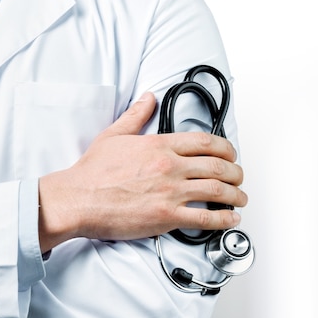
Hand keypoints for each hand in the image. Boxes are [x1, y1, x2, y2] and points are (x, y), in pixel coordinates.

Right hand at [38, 93, 247, 252]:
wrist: (77, 200)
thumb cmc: (92, 172)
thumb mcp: (114, 135)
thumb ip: (136, 115)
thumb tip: (148, 98)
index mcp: (160, 145)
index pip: (205, 141)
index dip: (226, 148)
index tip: (231, 154)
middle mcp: (170, 167)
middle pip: (217, 166)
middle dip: (235, 172)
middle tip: (239, 177)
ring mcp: (170, 192)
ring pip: (216, 191)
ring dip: (235, 195)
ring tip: (241, 198)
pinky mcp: (167, 217)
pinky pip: (204, 218)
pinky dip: (223, 219)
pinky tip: (231, 219)